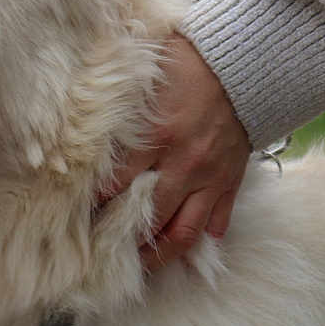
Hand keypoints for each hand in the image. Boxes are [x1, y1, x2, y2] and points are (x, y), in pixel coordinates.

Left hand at [100, 32, 250, 270]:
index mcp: (156, 137)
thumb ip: (120, 103)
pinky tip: (186, 250)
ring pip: (183, 231)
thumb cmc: (189, 61)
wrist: (247, 59)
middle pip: (148, 217)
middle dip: (123, 240)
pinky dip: (202, 238)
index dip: (94, 203)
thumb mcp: (148, 76)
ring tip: (142, 267)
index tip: (77, 216)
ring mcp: (210, 177)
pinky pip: (217, 221)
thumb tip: (83, 114)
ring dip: (161, 253)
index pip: (115, 184)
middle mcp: (183, 164)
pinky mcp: (230, 180)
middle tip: (102, 255)